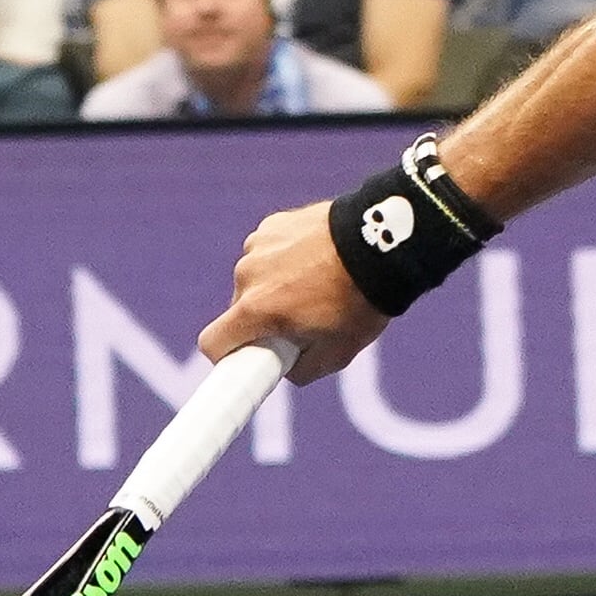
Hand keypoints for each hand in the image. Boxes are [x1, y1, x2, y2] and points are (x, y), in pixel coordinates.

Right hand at [198, 198, 387, 379]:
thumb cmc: (361, 300)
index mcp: (256, 309)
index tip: (246, 358)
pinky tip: (317, 259)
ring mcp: (258, 245)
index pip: (213, 343)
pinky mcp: (271, 225)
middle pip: (240, 310)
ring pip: (255, 280)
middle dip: (263, 319)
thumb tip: (285, 368)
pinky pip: (268, 252)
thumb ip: (302, 371)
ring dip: (274, 286)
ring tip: (318, 284)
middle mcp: (247, 275)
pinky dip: (285, 259)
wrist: (382, 242)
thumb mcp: (338, 353)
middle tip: (303, 320)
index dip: (227, 356)